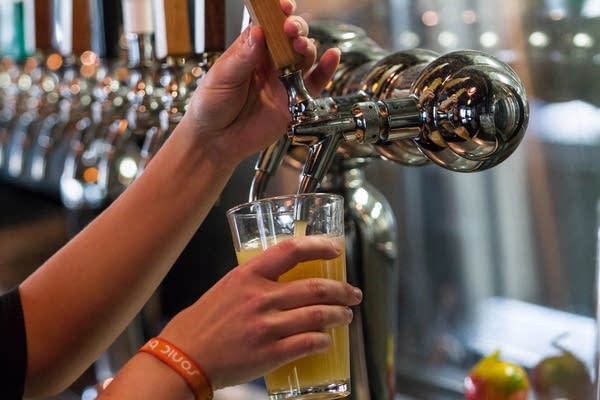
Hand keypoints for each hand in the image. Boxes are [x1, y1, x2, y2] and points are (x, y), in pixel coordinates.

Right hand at [158, 236, 361, 389]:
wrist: (184, 358)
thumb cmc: (202, 323)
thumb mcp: (226, 288)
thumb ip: (255, 281)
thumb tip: (285, 279)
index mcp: (247, 276)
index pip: (291, 251)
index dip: (319, 247)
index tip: (336, 249)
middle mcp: (259, 298)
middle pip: (315, 287)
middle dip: (342, 290)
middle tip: (353, 293)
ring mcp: (265, 327)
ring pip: (317, 315)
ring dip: (339, 315)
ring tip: (345, 316)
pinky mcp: (269, 354)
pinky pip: (307, 343)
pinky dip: (323, 340)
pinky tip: (327, 340)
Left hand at [181, 0, 339, 164]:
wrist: (216, 142)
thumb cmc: (211, 108)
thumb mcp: (222, 77)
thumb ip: (243, 57)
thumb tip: (259, 32)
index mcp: (249, 51)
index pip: (267, 25)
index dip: (276, 13)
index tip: (282, 6)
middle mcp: (269, 63)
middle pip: (290, 37)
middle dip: (294, 28)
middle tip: (290, 29)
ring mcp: (283, 81)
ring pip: (304, 56)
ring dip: (307, 46)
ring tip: (301, 45)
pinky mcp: (294, 101)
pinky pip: (315, 83)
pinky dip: (326, 70)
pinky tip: (332, 56)